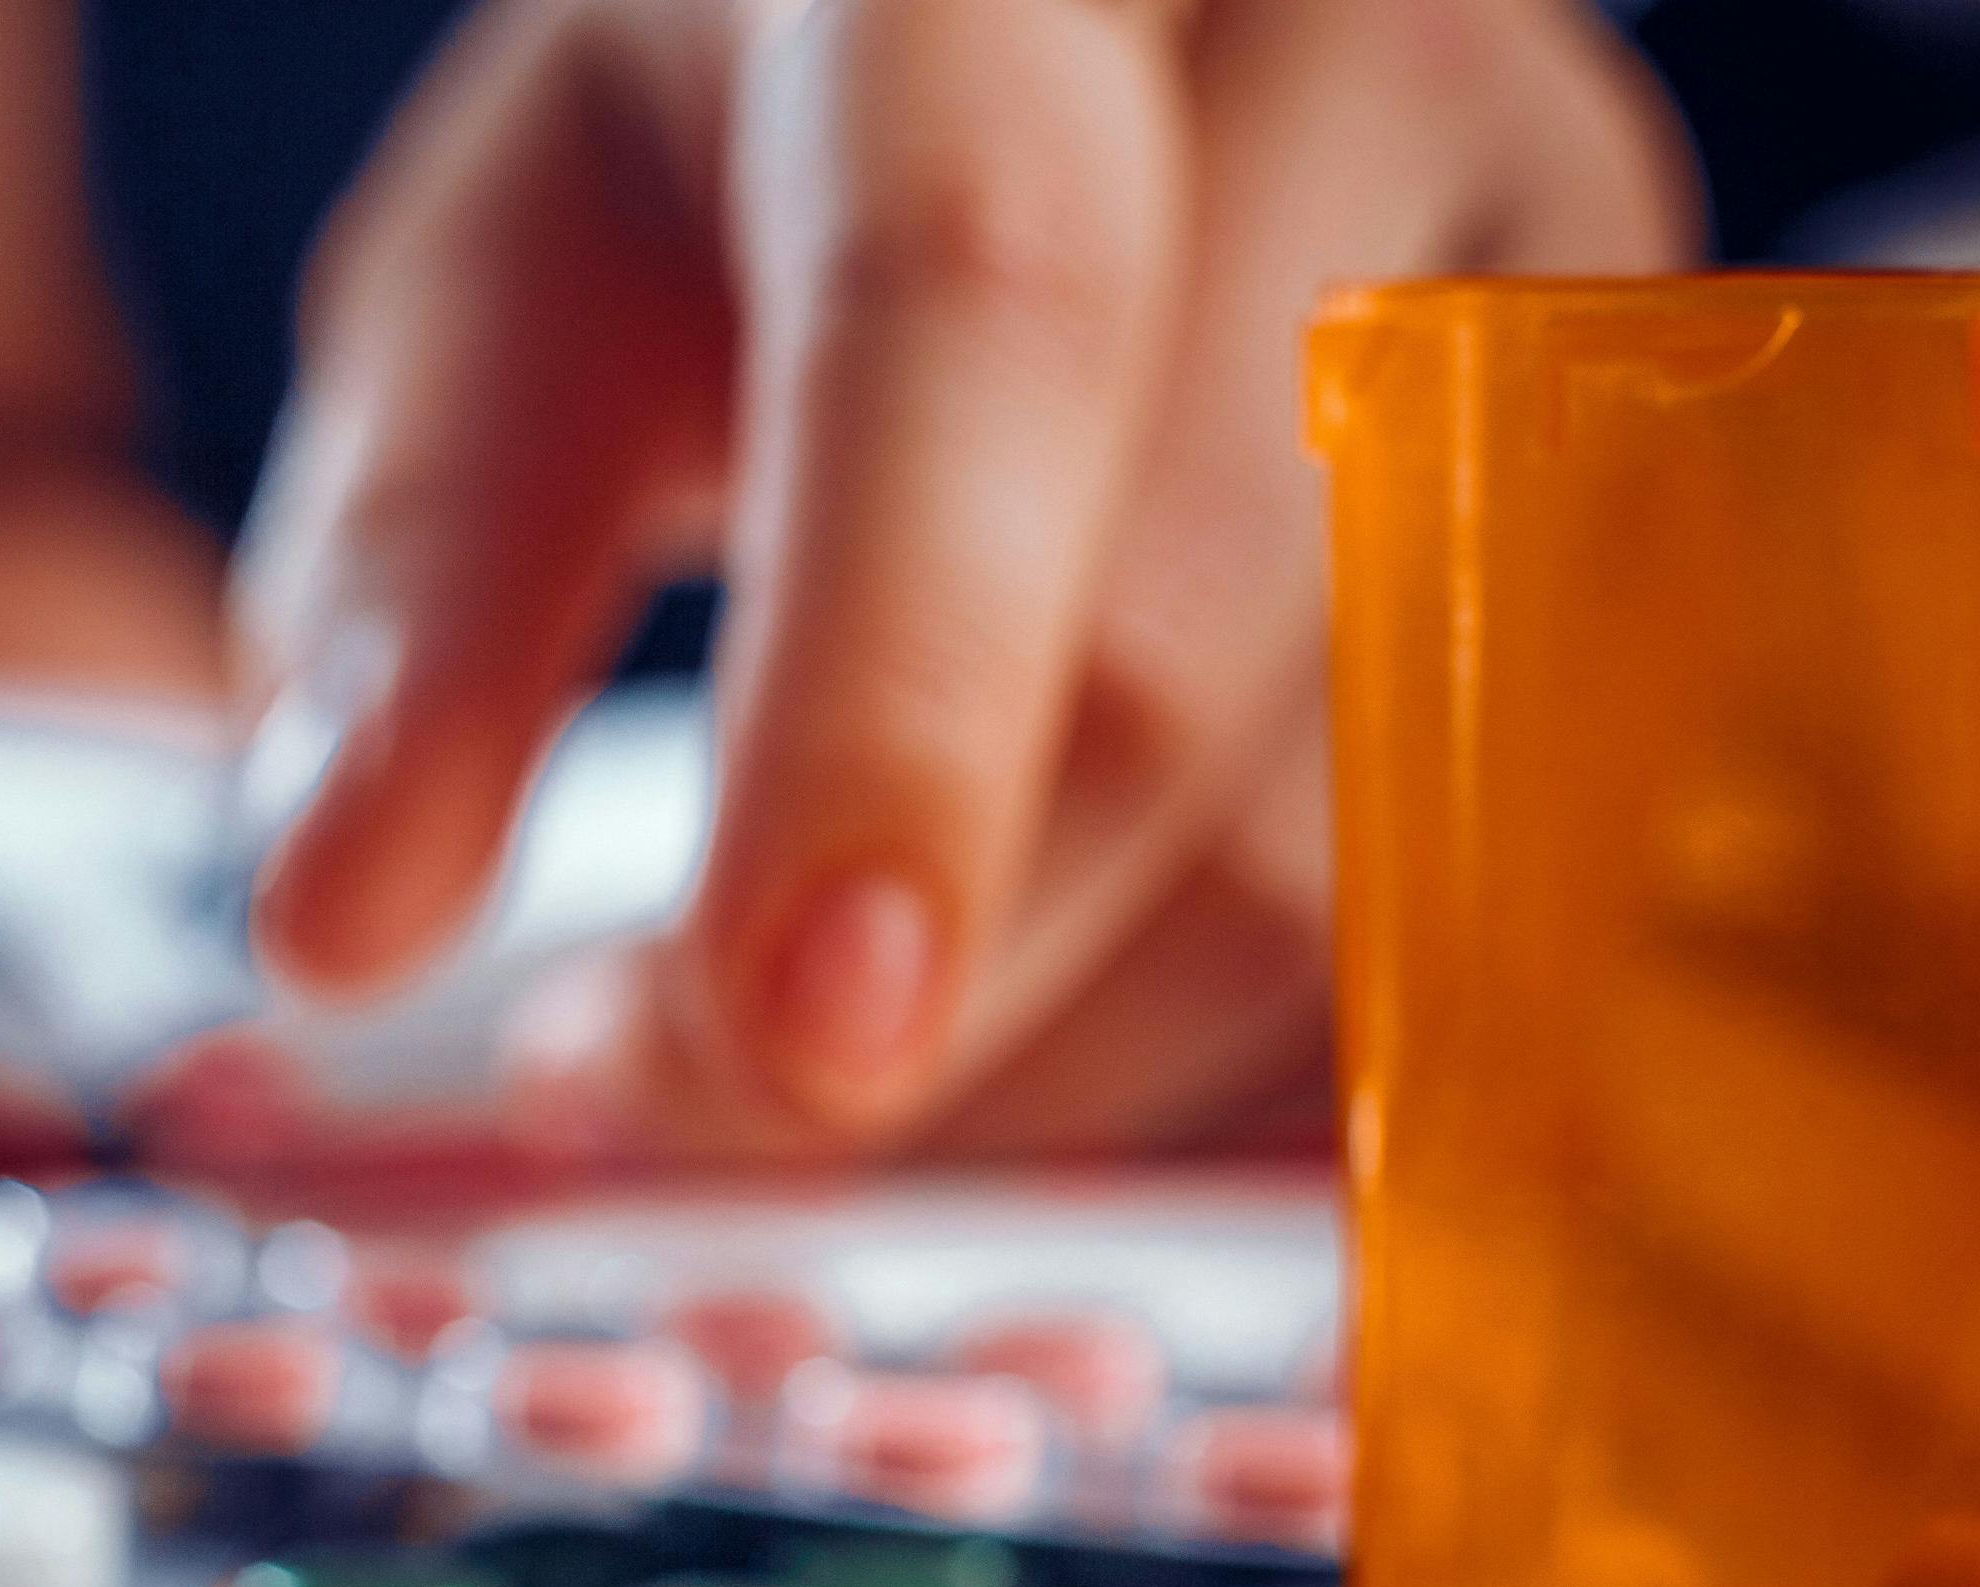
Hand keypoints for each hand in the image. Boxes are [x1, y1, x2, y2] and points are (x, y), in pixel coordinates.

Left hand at [235, 0, 1689, 1156]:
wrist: (1065, 39)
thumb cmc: (740, 164)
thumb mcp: (502, 300)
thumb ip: (411, 593)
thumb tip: (332, 924)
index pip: (972, 307)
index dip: (889, 704)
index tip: (791, 1037)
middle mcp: (1339, 45)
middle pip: (1187, 629)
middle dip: (928, 974)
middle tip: (664, 1089)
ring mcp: (1549, 253)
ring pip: (1354, 816)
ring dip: (1061, 1043)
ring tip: (818, 1029)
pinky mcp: (1647, 458)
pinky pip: (1478, 870)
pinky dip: (1233, 1034)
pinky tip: (1048, 1010)